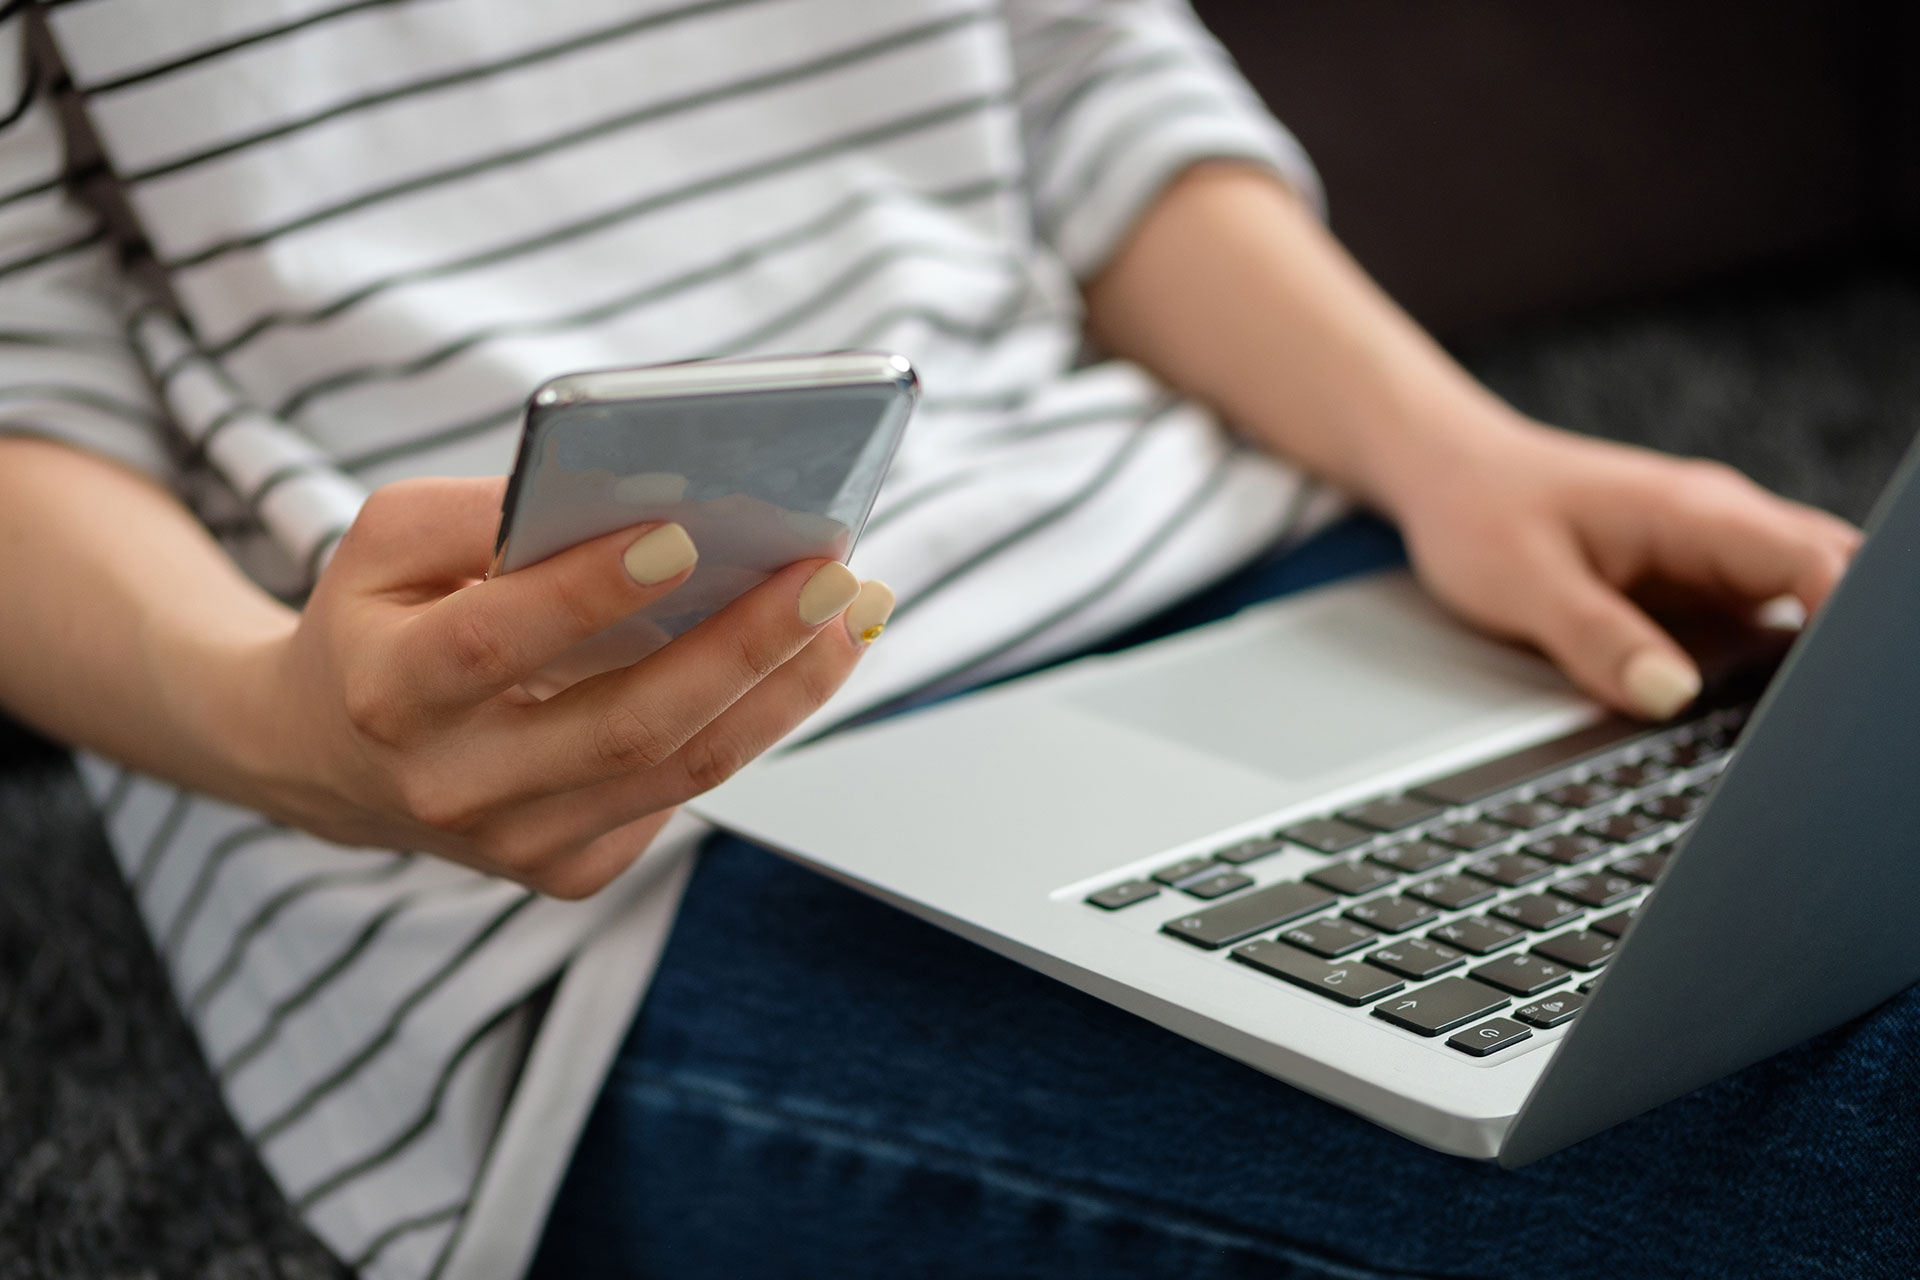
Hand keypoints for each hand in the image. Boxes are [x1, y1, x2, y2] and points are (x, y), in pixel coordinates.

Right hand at [230, 477, 892, 897]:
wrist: (326, 757)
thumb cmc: (377, 619)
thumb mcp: (389, 543)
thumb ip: (487, 513)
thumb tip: (639, 495)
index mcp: (390, 693)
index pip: (493, 644)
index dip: (586, 593)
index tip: (684, 532)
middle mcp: (451, 787)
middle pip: (625, 725)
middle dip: (742, 643)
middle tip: (828, 571)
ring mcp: (516, 846)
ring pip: (682, 769)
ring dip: (785, 687)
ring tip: (852, 609)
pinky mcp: (569, 870)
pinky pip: (684, 791)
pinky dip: (758, 719)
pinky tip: (809, 655)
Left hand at [1388, 420, 1859, 719]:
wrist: (1450, 474)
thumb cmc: (1480, 512)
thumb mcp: (1522, 584)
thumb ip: (1598, 640)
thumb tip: (1673, 695)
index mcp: (1694, 513)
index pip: (1817, 562)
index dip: (1844, 623)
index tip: (1835, 685)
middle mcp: (1721, 525)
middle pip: (1832, 578)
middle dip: (1841, 644)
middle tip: (1815, 716)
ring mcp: (1715, 552)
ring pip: (1803, 599)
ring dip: (1807, 654)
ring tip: (1786, 717)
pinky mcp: (1697, 579)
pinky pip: (1761, 615)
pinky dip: (1771, 657)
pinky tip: (1751, 702)